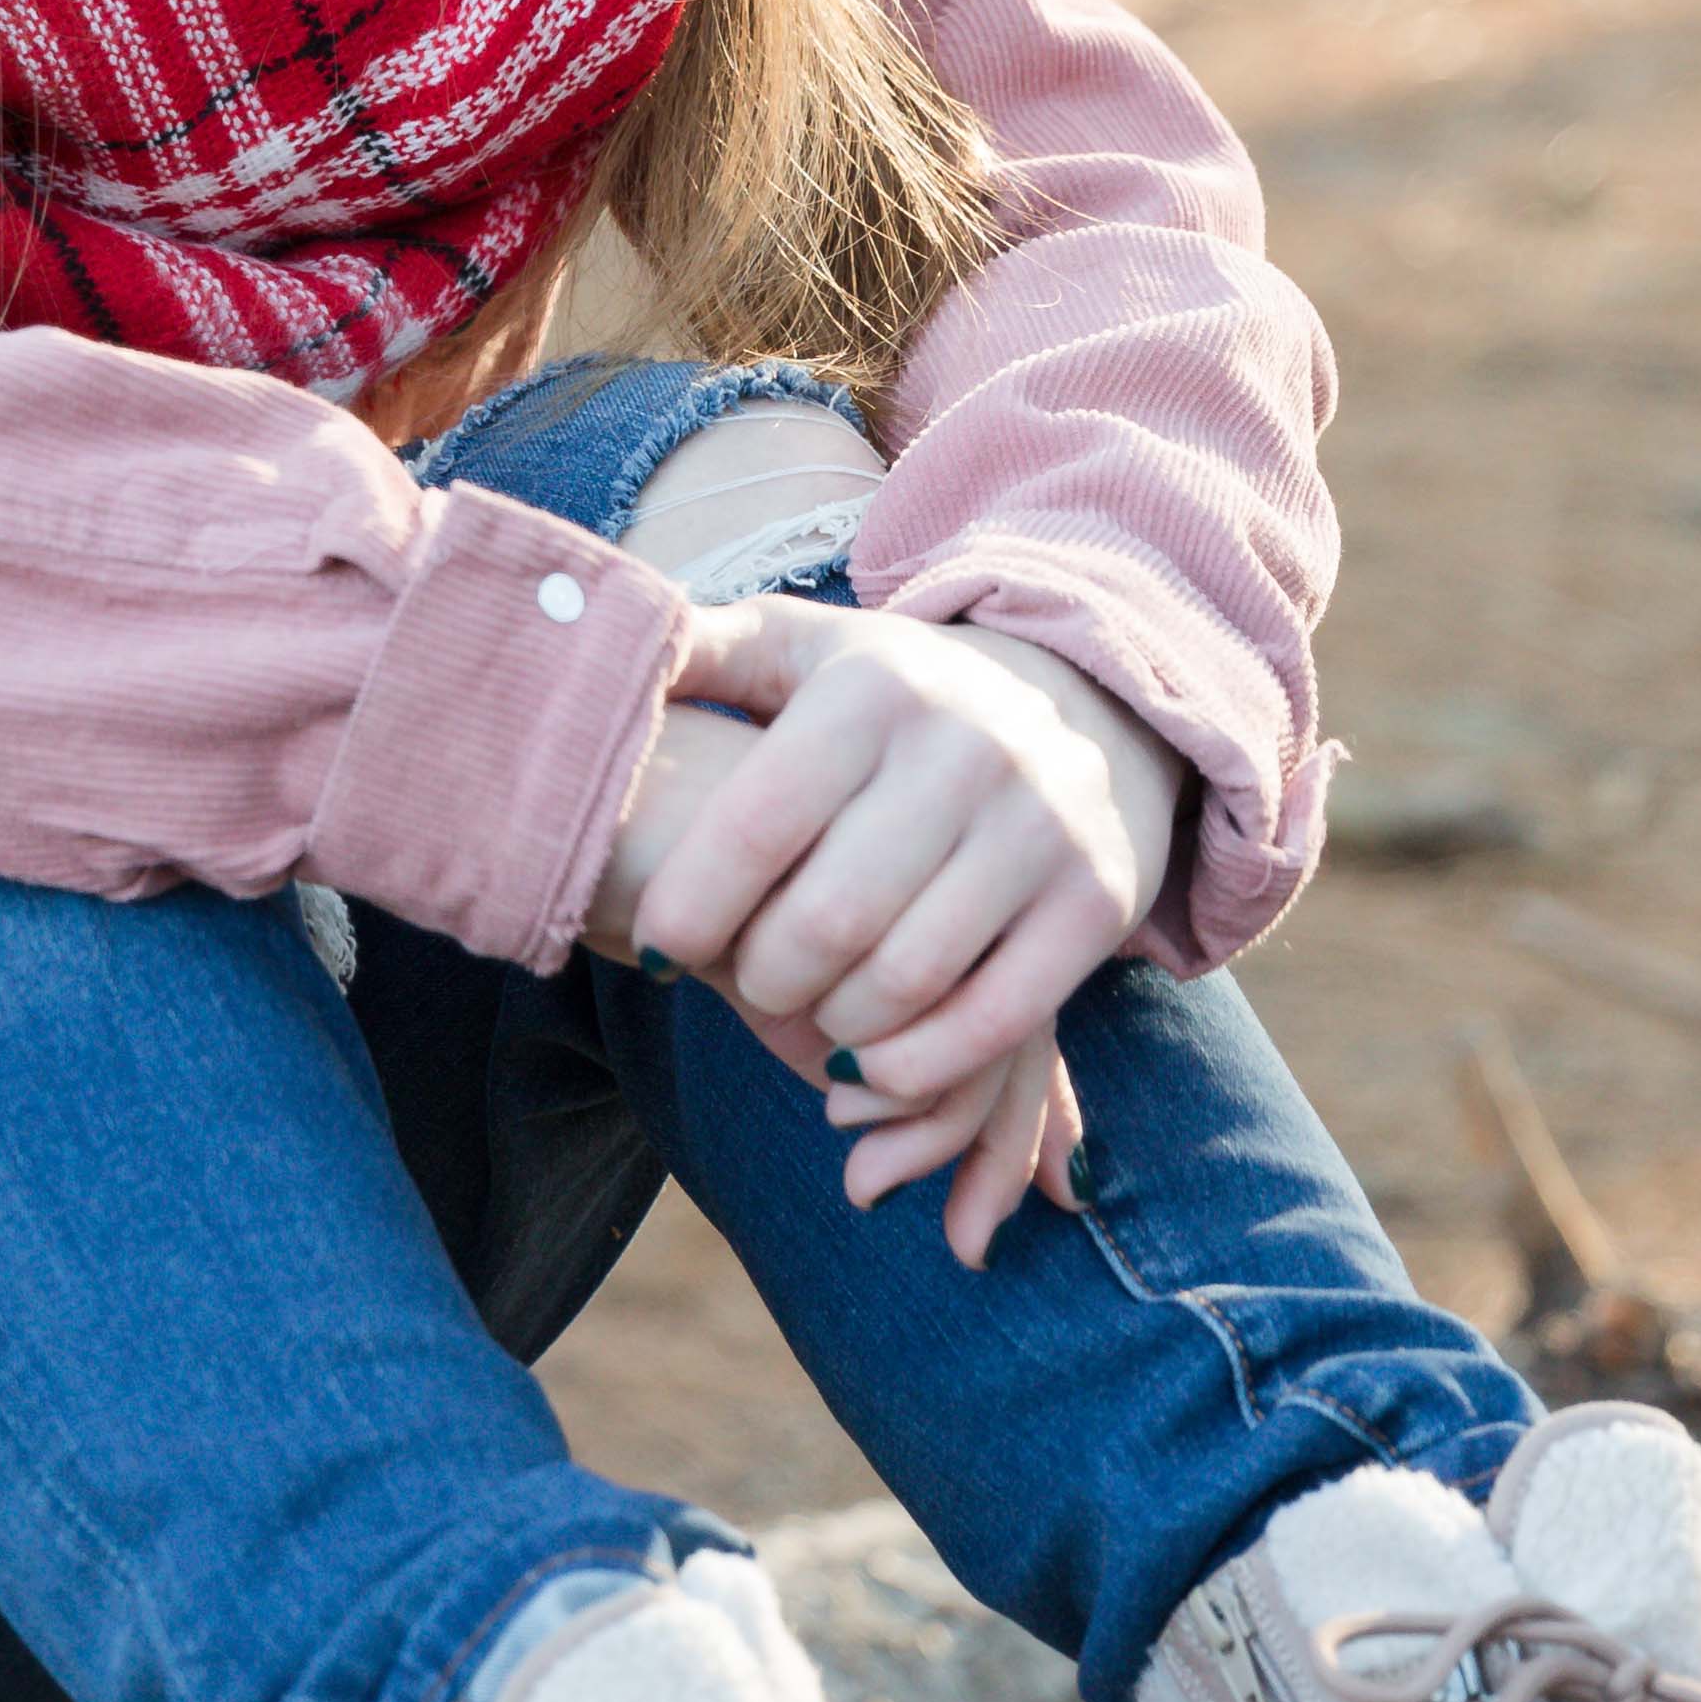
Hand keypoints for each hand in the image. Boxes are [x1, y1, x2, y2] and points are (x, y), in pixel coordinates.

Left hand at [590, 606, 1166, 1267]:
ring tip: (809, 1013)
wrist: (1092, 698)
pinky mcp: (1097, 901)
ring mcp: (1041, 827)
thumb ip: (702, 650)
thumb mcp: (803, 647)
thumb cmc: (899, 694)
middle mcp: (964, 751)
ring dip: (834, 1027)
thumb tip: (604, 636)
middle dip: (763, 977)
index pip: (753, 828)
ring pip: (904, 981)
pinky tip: (870, 1060)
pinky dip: (917, 1065)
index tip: (659, 949)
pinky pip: (995, 1021)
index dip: (688, 910)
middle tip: (747, 982)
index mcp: (870, 689)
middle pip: (825, 924)